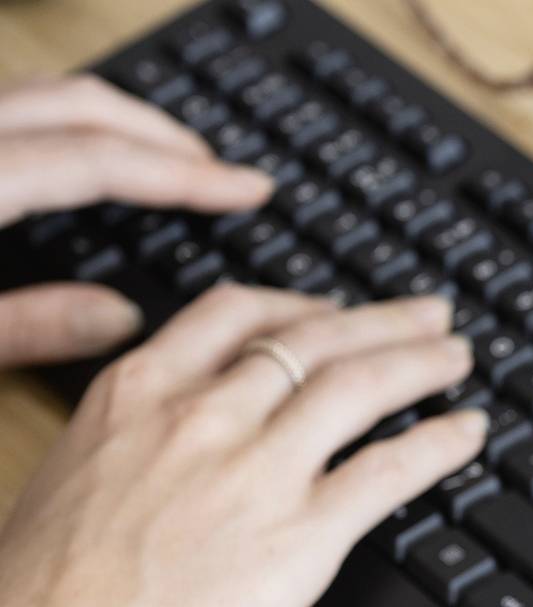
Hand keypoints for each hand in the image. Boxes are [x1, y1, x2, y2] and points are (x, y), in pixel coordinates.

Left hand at [0, 73, 272, 365]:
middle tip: (220, 173)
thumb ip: (28, 326)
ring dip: (116, 120)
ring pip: (46, 94)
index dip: (185, 176)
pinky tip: (83, 163)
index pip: (100, 160)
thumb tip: (120, 319)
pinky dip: (65, 124)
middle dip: (162, 134)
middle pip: (80, 106)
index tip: (249, 190)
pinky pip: (16, 108)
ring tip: (165, 158)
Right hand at [0, 285, 487, 606]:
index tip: (329, 313)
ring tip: (457, 357)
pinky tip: (470, 433)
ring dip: (420, 362)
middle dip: (379, 321)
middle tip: (426, 317)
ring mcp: (259, 469)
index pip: (232, 313)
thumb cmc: (39, 601)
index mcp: (135, 393)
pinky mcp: (306, 532)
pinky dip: (441, 442)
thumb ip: (125, 447)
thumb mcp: (66, 483)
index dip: (296, 306)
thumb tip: (155, 456)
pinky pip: (392, 467)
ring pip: (361, 384)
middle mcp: (203, 415)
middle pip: (313, 338)